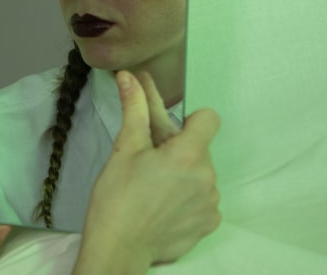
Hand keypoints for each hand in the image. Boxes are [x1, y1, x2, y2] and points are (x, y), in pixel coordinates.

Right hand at [74, 71, 220, 273]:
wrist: (117, 248)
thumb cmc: (116, 199)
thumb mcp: (124, 148)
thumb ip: (135, 109)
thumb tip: (130, 77)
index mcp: (187, 154)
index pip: (209, 118)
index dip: (189, 120)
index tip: (168, 133)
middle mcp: (207, 177)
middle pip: (201, 148)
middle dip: (179, 149)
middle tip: (150, 162)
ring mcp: (210, 203)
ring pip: (202, 173)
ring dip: (184, 174)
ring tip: (154, 188)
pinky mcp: (208, 224)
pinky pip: (204, 199)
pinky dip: (188, 199)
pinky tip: (164, 206)